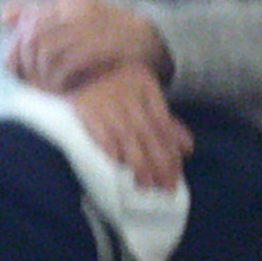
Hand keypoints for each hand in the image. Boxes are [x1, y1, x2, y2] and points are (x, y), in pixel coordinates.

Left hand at [2, 0, 163, 94]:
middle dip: (27, 65)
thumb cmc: (104, 36)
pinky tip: (63, 91)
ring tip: (47, 89)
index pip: (28, 22)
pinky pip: (70, 64)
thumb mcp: (72, 20)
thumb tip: (5, 14)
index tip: (15, 71)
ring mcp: (95, 26)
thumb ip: (37, 14)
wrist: (151, 45)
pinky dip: (60, 80)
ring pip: (48, 52)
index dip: (16, 50)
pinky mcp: (107, 47)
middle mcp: (81, 8)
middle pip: (34, 38)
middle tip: (29, 84)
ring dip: (43, 76)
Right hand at [67, 64, 194, 192]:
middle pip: (147, 131)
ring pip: (127, 135)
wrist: (75, 73)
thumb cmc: (113, 93)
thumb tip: (186, 149)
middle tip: (164, 187)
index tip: (175, 175)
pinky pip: (100, 131)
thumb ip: (164, 123)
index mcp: (144, 83)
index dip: (170, 151)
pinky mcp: (84, 106)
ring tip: (145, 184)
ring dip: (138, 162)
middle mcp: (126, 88)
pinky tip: (118, 165)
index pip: (162, 123)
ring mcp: (104, 97)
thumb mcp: (141, 100)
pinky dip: (110, 149)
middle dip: (158, 162)